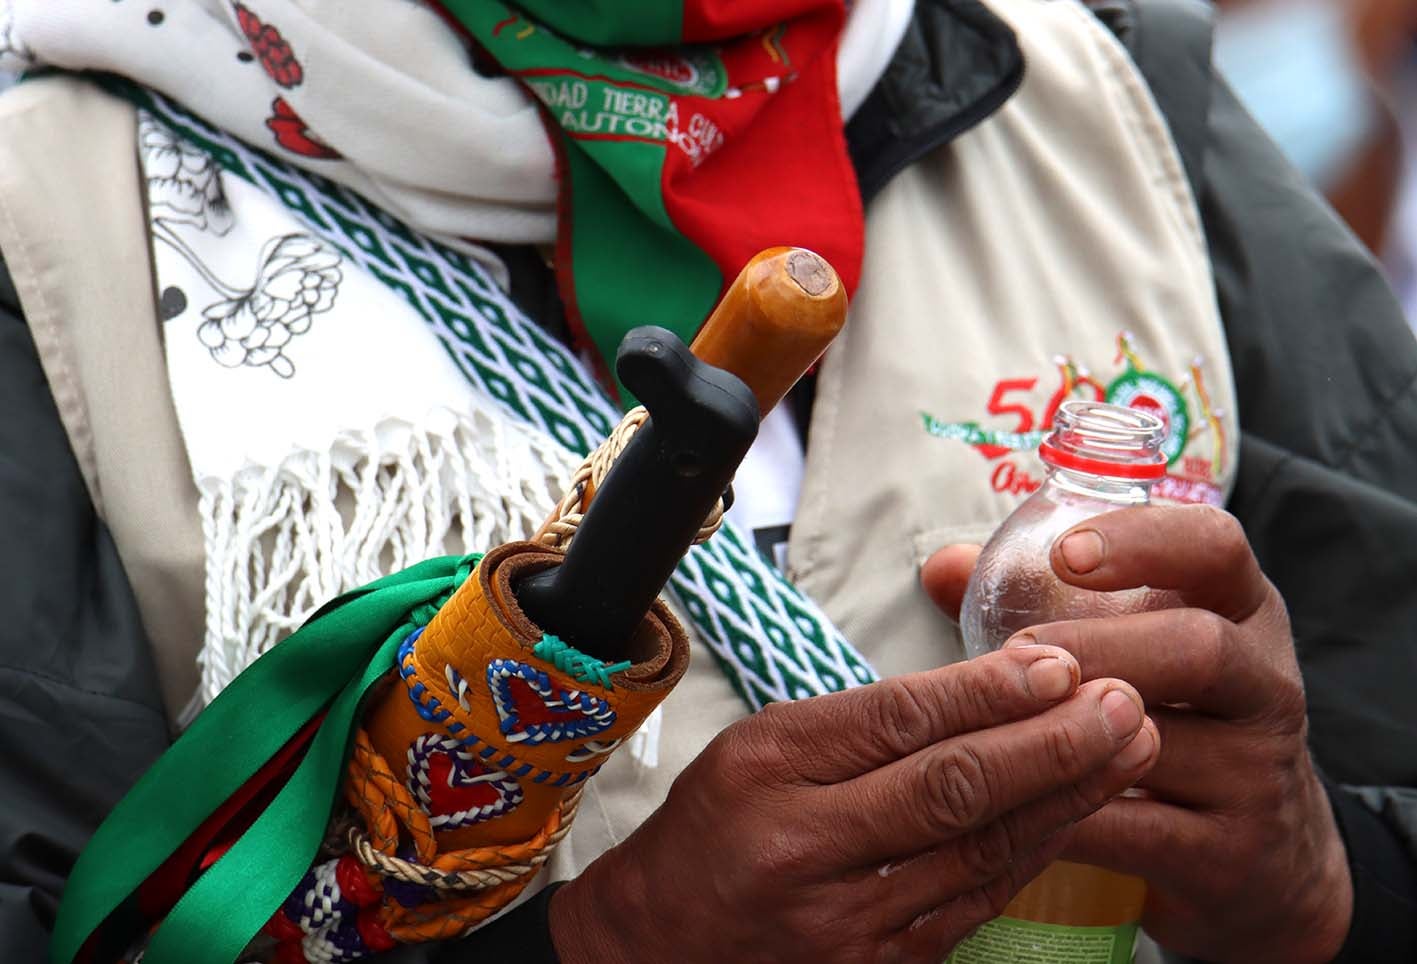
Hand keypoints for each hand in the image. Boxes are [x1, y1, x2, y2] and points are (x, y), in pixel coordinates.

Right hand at [550, 647, 1157, 962]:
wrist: (661, 944)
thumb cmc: (714, 830)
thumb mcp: (761, 745)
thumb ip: (862, 721)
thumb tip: (984, 687)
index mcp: (768, 766)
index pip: (899, 721)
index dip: (989, 692)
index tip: (1057, 664)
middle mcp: (803, 845)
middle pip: (952, 788)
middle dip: (1052, 742)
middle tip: (1122, 704)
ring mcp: (844, 920)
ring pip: (979, 850)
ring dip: (1066, 797)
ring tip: (1127, 750)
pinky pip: (974, 904)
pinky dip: (1032, 853)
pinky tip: (1076, 816)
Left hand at [922, 505, 1352, 962]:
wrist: (1260, 856)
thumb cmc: (1171, 716)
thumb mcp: (1136, 646)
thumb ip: (1038, 600)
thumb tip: (943, 568)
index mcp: (1241, 610)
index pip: (1217, 547)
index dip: (1144, 541)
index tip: (1066, 553)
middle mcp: (1266, 683)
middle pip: (1199, 647)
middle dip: (1095, 647)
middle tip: (1015, 655)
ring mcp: (1257, 772)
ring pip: (1158, 745)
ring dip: (1062, 735)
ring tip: (997, 726)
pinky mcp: (1232, 852)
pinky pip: (1137, 831)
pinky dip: (1062, 816)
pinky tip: (1008, 805)